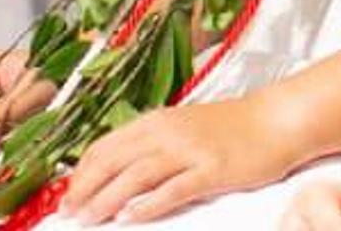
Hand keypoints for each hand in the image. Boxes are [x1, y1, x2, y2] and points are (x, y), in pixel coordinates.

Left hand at [60, 97, 297, 223]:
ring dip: (107, 198)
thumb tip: (117, 170)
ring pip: (138, 175)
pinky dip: (148, 205)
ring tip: (87, 219)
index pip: (108, 145)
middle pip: (116, 160)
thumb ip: (153, 145)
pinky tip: (131, 218)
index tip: (66, 195)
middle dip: (86, 188)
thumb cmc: (230, 128)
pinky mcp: (211, 170)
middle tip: (66, 214)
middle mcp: (169, 132)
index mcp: (159, 121)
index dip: (82, 171)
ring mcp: (190, 150)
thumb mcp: (184, 128)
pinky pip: (173, 189)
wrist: (274, 121)